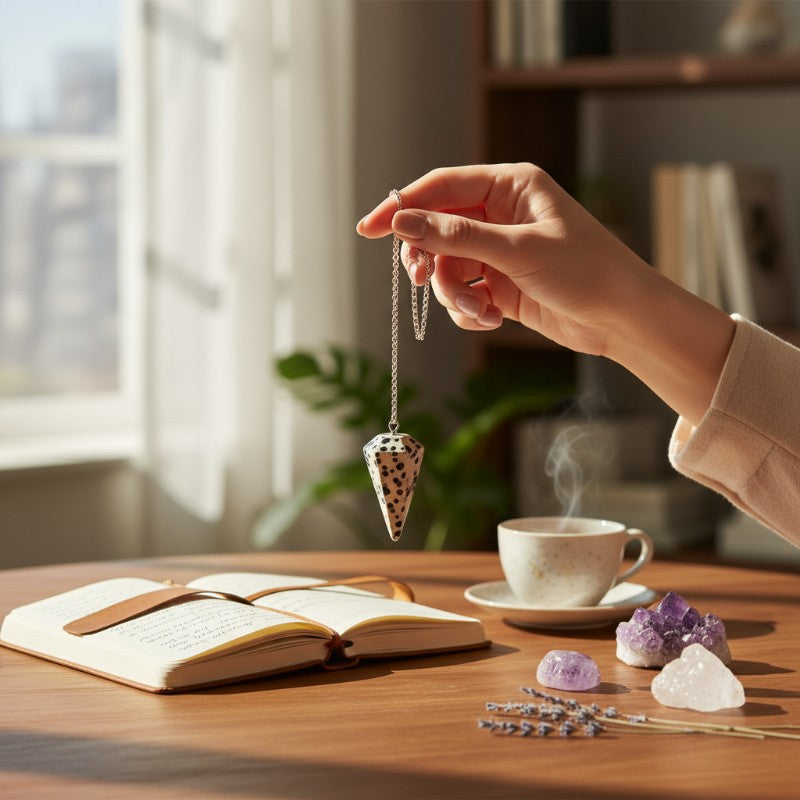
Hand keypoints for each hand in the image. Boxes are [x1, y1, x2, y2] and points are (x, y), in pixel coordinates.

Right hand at [356, 162, 651, 357]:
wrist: (622, 319)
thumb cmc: (586, 270)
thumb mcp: (517, 250)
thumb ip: (456, 236)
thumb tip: (403, 222)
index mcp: (509, 186)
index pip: (440, 187)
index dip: (402, 207)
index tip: (369, 229)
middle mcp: (500, 215)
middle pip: (437, 231)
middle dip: (430, 261)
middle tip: (421, 280)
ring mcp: (499, 252)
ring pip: (447, 269)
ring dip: (454, 295)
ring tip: (479, 311)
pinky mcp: (501, 285)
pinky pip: (463, 294)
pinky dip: (469, 310)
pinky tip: (491, 319)